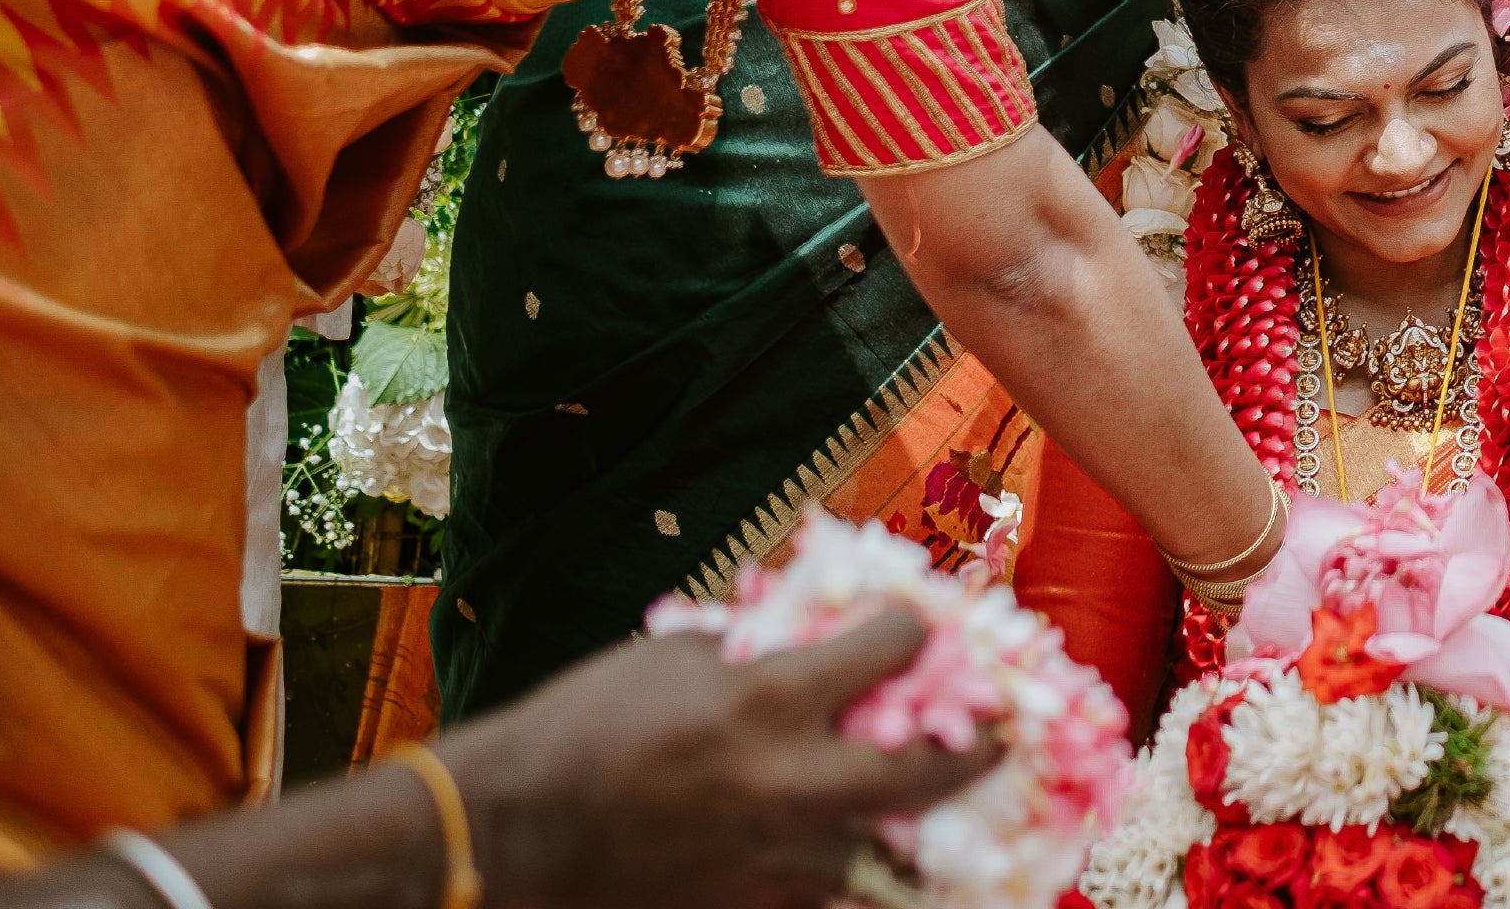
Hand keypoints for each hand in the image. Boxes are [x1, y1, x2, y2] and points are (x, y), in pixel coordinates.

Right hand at [441, 610, 997, 907]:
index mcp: (771, 700)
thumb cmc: (583, 724)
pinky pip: (836, 895)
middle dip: (978, 749)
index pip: (894, 650)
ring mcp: (779, 854)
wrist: (512, 830)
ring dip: (927, 826)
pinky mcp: (755, 904)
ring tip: (948, 809)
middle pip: (931, 769)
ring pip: (896, 851)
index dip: (917, 631)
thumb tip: (813, 633)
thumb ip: (757, 646)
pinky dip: (860, 872)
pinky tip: (871, 853)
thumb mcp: (674, 654)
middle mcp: (793, 781)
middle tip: (997, 737)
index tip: (923, 629)